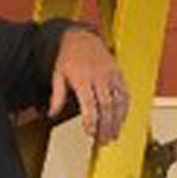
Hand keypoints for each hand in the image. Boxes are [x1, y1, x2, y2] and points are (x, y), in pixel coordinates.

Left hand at [48, 26, 129, 142]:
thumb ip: (57, 95)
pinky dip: (124, 109)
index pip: (89, 104)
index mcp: (83, 77)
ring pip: (118, 102)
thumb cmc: (68, 56)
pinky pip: (125, 94)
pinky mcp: (118, 74)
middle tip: (103, 141)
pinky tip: (121, 120)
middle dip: (105, 126)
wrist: (81, 37)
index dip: (91, 121)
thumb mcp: (57, 74)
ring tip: (113, 135)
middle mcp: (99, 76)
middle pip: (106, 106)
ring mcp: (111, 75)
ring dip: (117, 121)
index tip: (91, 133)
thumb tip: (51, 113)